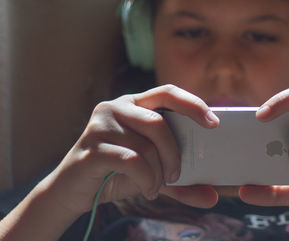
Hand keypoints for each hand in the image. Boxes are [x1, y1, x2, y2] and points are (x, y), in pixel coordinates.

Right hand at [43, 85, 219, 216]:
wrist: (73, 191)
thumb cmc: (116, 174)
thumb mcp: (154, 174)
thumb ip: (181, 182)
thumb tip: (213, 197)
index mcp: (134, 104)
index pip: (168, 92)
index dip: (193, 104)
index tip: (214, 123)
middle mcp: (116, 107)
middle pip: (159, 122)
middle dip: (174, 153)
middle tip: (177, 175)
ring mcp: (101, 125)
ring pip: (146, 145)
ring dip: (158, 172)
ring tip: (156, 186)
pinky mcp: (91, 147)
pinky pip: (132, 161)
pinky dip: (146, 179)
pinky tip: (145, 189)